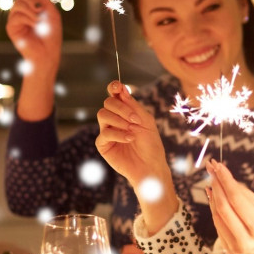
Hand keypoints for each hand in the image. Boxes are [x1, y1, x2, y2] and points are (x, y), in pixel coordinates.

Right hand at [6, 0, 61, 78]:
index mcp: (30, 4)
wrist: (48, 52)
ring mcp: (15, 18)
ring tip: (40, 21)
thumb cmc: (51, 34)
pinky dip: (28, 19)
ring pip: (18, 4)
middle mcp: (20, 9)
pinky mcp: (11, 27)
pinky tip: (35, 26)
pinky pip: (16, 16)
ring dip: (32, 11)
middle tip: (41, 10)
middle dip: (32, 1)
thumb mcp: (52, 13)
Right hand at [96, 81, 177, 235]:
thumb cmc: (151, 144)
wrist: (151, 166)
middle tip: (135, 119)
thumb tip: (120, 89)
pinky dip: (118, 134)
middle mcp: (114, 119)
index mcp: (124, 111)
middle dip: (122, 109)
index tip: (117, 87)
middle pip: (107, 103)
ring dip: (119, 121)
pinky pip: (104, 133)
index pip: (114, 95)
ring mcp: (107, 131)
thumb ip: (133, 105)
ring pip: (102, 115)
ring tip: (132, 131)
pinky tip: (129, 139)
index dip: (113, 88)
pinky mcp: (103, 145)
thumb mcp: (146, 121)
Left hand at [206, 158, 253, 253]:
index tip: (219, 167)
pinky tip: (215, 198)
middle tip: (212, 169)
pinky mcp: (229, 252)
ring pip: (217, 217)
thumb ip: (246, 196)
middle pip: (223, 208)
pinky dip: (215, 210)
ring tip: (213, 180)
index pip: (236, 200)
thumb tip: (227, 181)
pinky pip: (218, 227)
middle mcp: (245, 242)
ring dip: (213, 197)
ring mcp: (235, 250)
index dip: (226, 180)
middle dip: (216, 185)